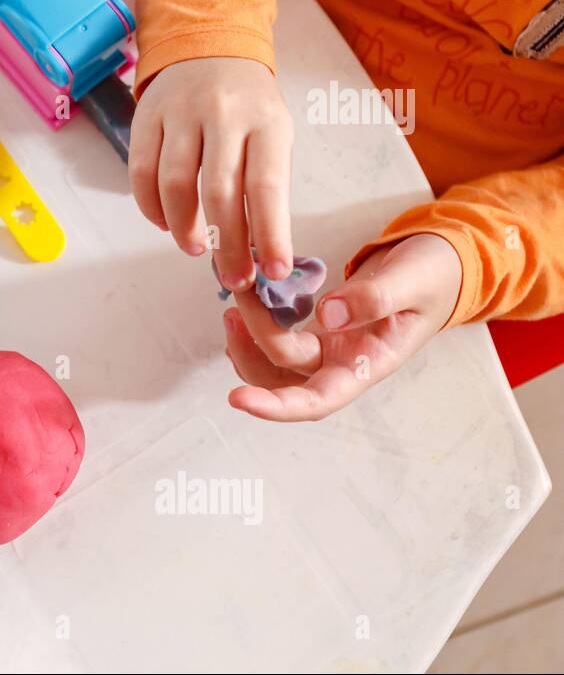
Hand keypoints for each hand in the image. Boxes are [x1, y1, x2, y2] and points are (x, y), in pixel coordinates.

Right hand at [130, 57, 293, 289]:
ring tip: (196, 248)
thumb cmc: (247, 106)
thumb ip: (265, 183)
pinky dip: (151, 207)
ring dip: (184, 227)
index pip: (267, 185)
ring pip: (175, 183)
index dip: (270, 233)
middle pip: (220, 191)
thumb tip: (261, 250)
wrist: (208, 46)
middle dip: (228, 244)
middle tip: (234, 278)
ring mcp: (180, 112)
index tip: (275, 272)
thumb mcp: (272, 132)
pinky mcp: (146, 116)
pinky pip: (141, 172)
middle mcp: (223, 114)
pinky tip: (165, 223)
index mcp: (265, 121)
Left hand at [223, 233, 462, 421]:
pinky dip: (254, 326)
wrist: (438, 267)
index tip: (238, 399)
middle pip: (284, 376)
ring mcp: (327, 349)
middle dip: (251, 347)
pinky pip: (277, 340)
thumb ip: (376, 298)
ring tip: (235, 303)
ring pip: (273, 363)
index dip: (277, 407)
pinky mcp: (317, 331)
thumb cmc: (433, 277)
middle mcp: (342, 365)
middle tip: (236, 304)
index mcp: (368, 365)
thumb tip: (328, 315)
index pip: (318, 401)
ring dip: (246, 341)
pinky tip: (247, 300)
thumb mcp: (414, 281)